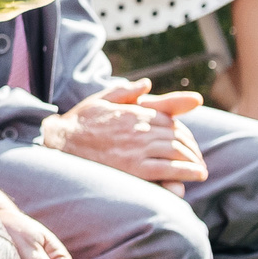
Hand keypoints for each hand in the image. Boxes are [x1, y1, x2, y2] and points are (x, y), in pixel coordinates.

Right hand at [41, 78, 206, 189]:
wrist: (58, 141)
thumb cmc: (79, 121)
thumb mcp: (101, 99)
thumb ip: (126, 91)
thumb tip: (147, 83)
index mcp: (135, 112)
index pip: (171, 121)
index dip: (184, 133)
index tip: (188, 143)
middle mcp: (140, 128)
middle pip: (178, 136)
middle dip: (192, 149)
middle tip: (198, 160)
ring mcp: (138, 148)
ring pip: (177, 151)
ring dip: (194, 160)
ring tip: (200, 170)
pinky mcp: (134, 167)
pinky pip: (168, 168)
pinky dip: (186, 171)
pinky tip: (196, 175)